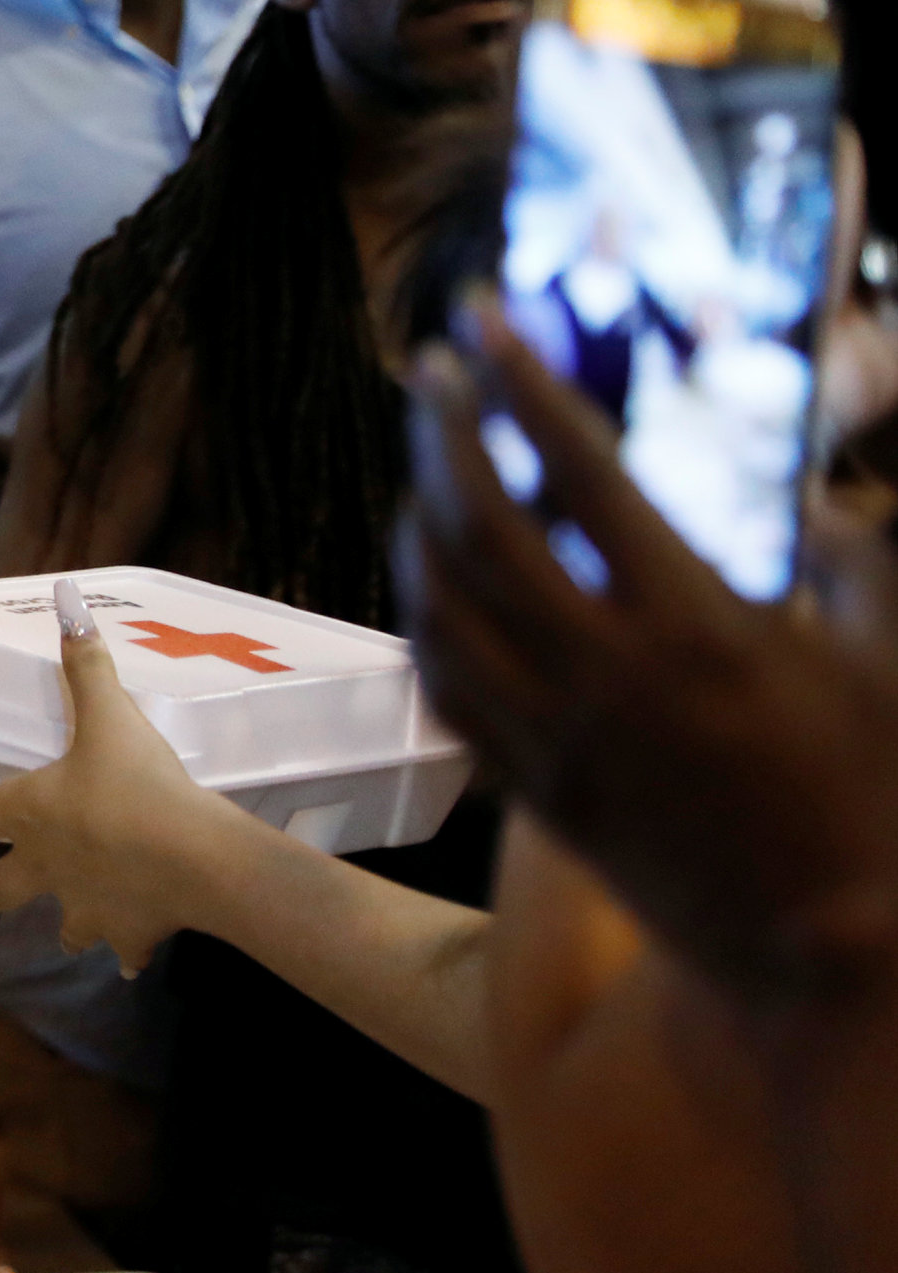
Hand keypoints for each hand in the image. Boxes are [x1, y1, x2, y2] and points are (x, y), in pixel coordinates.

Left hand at [0, 579, 256, 974]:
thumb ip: (85, 662)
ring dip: (66, 929)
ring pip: (63, 926)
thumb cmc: (136, 783)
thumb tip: (65, 596)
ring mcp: (85, 905)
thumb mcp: (108, 715)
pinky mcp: (129, 933)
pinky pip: (124, 949)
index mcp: (25, 813)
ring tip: (71, 936)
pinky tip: (131, 958)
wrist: (193, 859)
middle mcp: (44, 866)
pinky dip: (128, 952)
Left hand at [403, 295, 897, 1014]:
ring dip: (420, 520)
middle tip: (432, 372)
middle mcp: (605, 677)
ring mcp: (556, 740)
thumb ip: (855, 566)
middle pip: (481, 526)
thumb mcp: (886, 663)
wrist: (831, 951)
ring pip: (441, 606)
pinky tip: (431, 581)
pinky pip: (446, 688)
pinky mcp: (535, 793)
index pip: (580, 473)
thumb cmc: (878, 800)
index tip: (484, 321)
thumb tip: (823, 511)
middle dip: (444, 433)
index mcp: (698, 627)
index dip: (522, 385)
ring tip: (428, 464)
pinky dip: (426, 617)